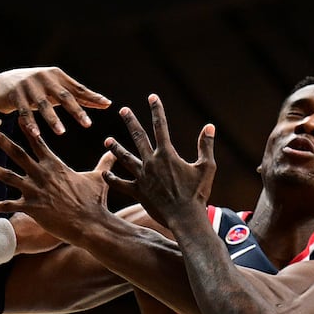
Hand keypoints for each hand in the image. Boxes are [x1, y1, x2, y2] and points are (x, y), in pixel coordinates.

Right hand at [0, 66, 110, 137]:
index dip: (92, 96)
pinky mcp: (15, 95)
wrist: (3, 83)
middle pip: (63, 96)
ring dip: (53, 119)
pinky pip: (24, 111)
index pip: (78, 88)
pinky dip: (30, 123)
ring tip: (61, 132)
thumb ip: (78, 95)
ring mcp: (29, 86)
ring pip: (43, 105)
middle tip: (87, 124)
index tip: (106, 105)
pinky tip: (36, 133)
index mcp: (58, 76)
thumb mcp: (56, 89)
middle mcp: (45, 78)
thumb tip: (105, 102)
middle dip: (76, 110)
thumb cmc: (37, 89)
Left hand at [0, 123, 125, 247]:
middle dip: (0, 140)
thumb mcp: (99, 178)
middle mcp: (42, 174)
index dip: (27, 128)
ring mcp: (35, 191)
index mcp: (55, 165)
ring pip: (7, 176)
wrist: (91, 224)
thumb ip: (104, 162)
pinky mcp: (31, 208)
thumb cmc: (95, 201)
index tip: (18, 116)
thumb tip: (114, 150)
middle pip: (17, 153)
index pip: (38, 141)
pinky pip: (8, 206)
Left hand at [102, 95, 215, 228]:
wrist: (184, 217)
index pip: (160, 126)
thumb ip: (205, 145)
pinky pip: (121, 184)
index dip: (156, 110)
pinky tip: (105, 173)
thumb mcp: (206, 167)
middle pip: (138, 137)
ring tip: (107, 140)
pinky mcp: (137, 191)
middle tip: (122, 110)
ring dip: (116, 148)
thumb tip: (209, 126)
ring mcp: (142, 177)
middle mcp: (151, 162)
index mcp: (167, 154)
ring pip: (125, 158)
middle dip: (131, 121)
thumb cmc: (198, 193)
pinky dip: (112, 179)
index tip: (152, 97)